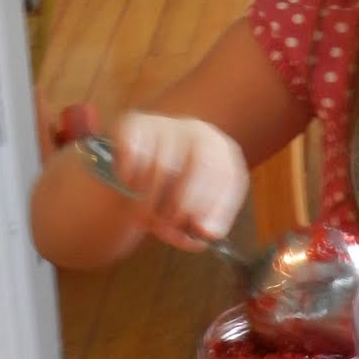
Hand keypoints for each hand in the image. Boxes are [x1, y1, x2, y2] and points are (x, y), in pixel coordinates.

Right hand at [110, 110, 248, 250]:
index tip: (203, 231)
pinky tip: (131, 187)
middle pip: (202, 163)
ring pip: (162, 165)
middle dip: (186, 202)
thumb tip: (207, 234)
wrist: (137, 158)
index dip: (217, 206)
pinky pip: (133, 154)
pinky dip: (130, 178)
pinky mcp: (135, 124)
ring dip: (151, 201)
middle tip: (169, 227)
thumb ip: (202, 223)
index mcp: (221, 151)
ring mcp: (167, 124)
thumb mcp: (192, 207)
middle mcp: (198, 131)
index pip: (228, 174)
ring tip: (145, 219)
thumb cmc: (172, 187)